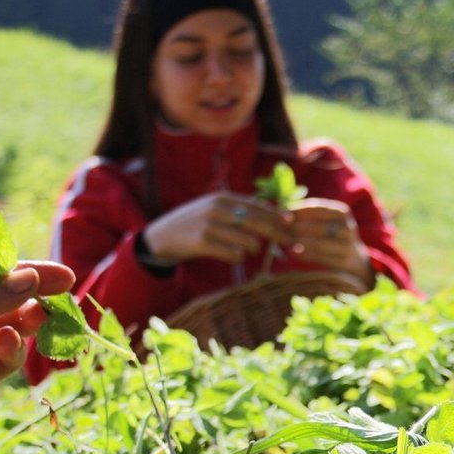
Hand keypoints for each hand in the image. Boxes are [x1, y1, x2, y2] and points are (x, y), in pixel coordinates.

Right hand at [141, 191, 294, 263]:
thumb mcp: (215, 208)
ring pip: (246, 239)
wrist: (162, 236)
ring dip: (254, 246)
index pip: (256, 206)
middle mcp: (216, 208)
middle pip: (256, 221)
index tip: (292, 224)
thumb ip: (239, 208)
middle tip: (289, 242)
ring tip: (252, 249)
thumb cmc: (196, 223)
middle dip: (275, 232)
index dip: (276, 215)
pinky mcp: (201, 242)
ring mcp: (208, 225)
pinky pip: (231, 253)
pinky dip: (238, 256)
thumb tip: (272, 210)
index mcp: (222, 198)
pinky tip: (237, 256)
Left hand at [289, 198, 372, 285]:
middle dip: (299, 228)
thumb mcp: (323, 221)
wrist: (354, 258)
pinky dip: (306, 255)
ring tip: (285, 241)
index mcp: (342, 213)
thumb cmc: (329, 236)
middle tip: (281, 229)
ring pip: (322, 243)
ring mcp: (348, 246)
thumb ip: (305, 216)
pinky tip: (293, 252)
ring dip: (301, 242)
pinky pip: (323, 258)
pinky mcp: (344, 262)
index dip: (299, 211)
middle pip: (321, 227)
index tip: (282, 215)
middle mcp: (348, 228)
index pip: (319, 208)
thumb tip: (279, 213)